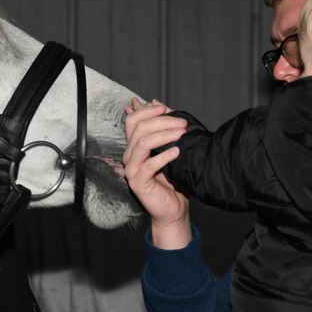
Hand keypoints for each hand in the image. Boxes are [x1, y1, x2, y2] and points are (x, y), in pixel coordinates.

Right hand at [123, 98, 189, 247]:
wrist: (173, 207)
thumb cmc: (173, 180)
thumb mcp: (169, 148)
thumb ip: (163, 127)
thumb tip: (158, 103)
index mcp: (134, 146)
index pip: (132, 121)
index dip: (146, 111)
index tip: (165, 108)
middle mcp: (129, 155)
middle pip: (139, 129)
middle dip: (162, 122)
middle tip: (182, 123)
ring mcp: (131, 169)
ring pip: (142, 143)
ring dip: (164, 135)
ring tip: (182, 134)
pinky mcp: (137, 182)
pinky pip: (149, 164)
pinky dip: (164, 156)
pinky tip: (177, 152)